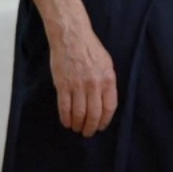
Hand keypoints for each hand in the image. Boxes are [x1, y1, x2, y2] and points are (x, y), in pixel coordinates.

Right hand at [48, 20, 116, 136]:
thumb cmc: (91, 49)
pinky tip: (66, 123)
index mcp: (108, 79)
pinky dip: (65, 118)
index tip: (101, 127)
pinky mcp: (63, 85)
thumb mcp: (107, 64)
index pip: (109, 106)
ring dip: (78, 124)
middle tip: (88, 133)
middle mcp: (94, 85)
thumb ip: (107, 82)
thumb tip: (106, 99)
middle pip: (94, 113)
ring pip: (79, 113)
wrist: (72, 38)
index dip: (105, 120)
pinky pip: (64, 107)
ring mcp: (78, 86)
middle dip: (91, 127)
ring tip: (77, 129)